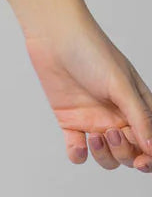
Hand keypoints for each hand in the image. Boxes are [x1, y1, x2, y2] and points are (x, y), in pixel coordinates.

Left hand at [21, 7, 151, 173]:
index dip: (148, 157)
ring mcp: (93, 119)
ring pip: (105, 155)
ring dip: (103, 155)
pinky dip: (78, 154)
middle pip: (129, 152)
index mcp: (136, 106)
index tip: (141, 160)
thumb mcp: (120, 84)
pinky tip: (78, 145)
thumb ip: (138, 117)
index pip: (149, 140)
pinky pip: (77, 148)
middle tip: (111, 133)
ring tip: (94, 136)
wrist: (54, 36)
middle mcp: (117, 115)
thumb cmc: (91, 51)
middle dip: (123, 152)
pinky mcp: (70, 119)